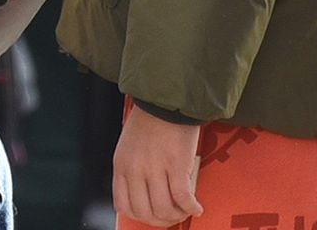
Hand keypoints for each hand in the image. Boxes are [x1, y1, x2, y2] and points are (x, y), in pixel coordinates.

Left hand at [113, 105, 203, 225]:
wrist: (164, 100)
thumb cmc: (148, 120)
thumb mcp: (128, 146)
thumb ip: (131, 170)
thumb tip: (143, 197)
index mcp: (120, 164)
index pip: (123, 206)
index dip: (139, 216)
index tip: (151, 214)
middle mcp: (134, 168)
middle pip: (145, 212)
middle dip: (160, 220)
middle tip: (172, 215)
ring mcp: (154, 167)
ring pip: (164, 209)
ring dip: (177, 215)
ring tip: (184, 209)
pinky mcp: (175, 165)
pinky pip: (182, 199)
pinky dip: (191, 208)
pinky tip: (196, 206)